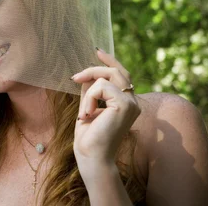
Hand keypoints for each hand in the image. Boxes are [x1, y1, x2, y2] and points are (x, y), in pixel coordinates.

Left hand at [72, 49, 140, 167]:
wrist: (91, 156)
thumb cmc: (89, 137)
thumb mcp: (88, 106)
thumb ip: (91, 90)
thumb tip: (87, 74)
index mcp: (126, 103)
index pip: (122, 74)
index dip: (110, 60)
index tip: (98, 50)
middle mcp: (133, 102)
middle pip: (116, 70)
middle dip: (92, 69)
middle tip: (74, 78)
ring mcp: (131, 103)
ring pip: (106, 76)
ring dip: (88, 92)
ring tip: (85, 112)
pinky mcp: (125, 104)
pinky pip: (100, 87)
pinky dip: (89, 99)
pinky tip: (88, 115)